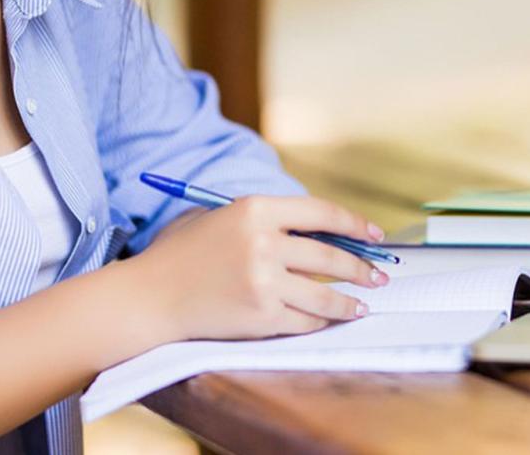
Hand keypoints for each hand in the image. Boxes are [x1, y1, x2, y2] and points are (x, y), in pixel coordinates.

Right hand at [127, 194, 390, 342]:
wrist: (150, 297)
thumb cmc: (180, 253)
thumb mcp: (217, 215)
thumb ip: (261, 218)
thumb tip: (312, 228)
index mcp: (254, 209)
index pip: (321, 212)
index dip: (355, 223)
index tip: (375, 235)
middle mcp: (263, 243)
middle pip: (329, 256)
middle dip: (361, 267)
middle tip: (378, 275)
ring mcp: (264, 282)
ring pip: (324, 294)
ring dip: (350, 300)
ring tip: (364, 303)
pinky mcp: (260, 316)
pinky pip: (305, 320)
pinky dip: (321, 321)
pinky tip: (332, 319)